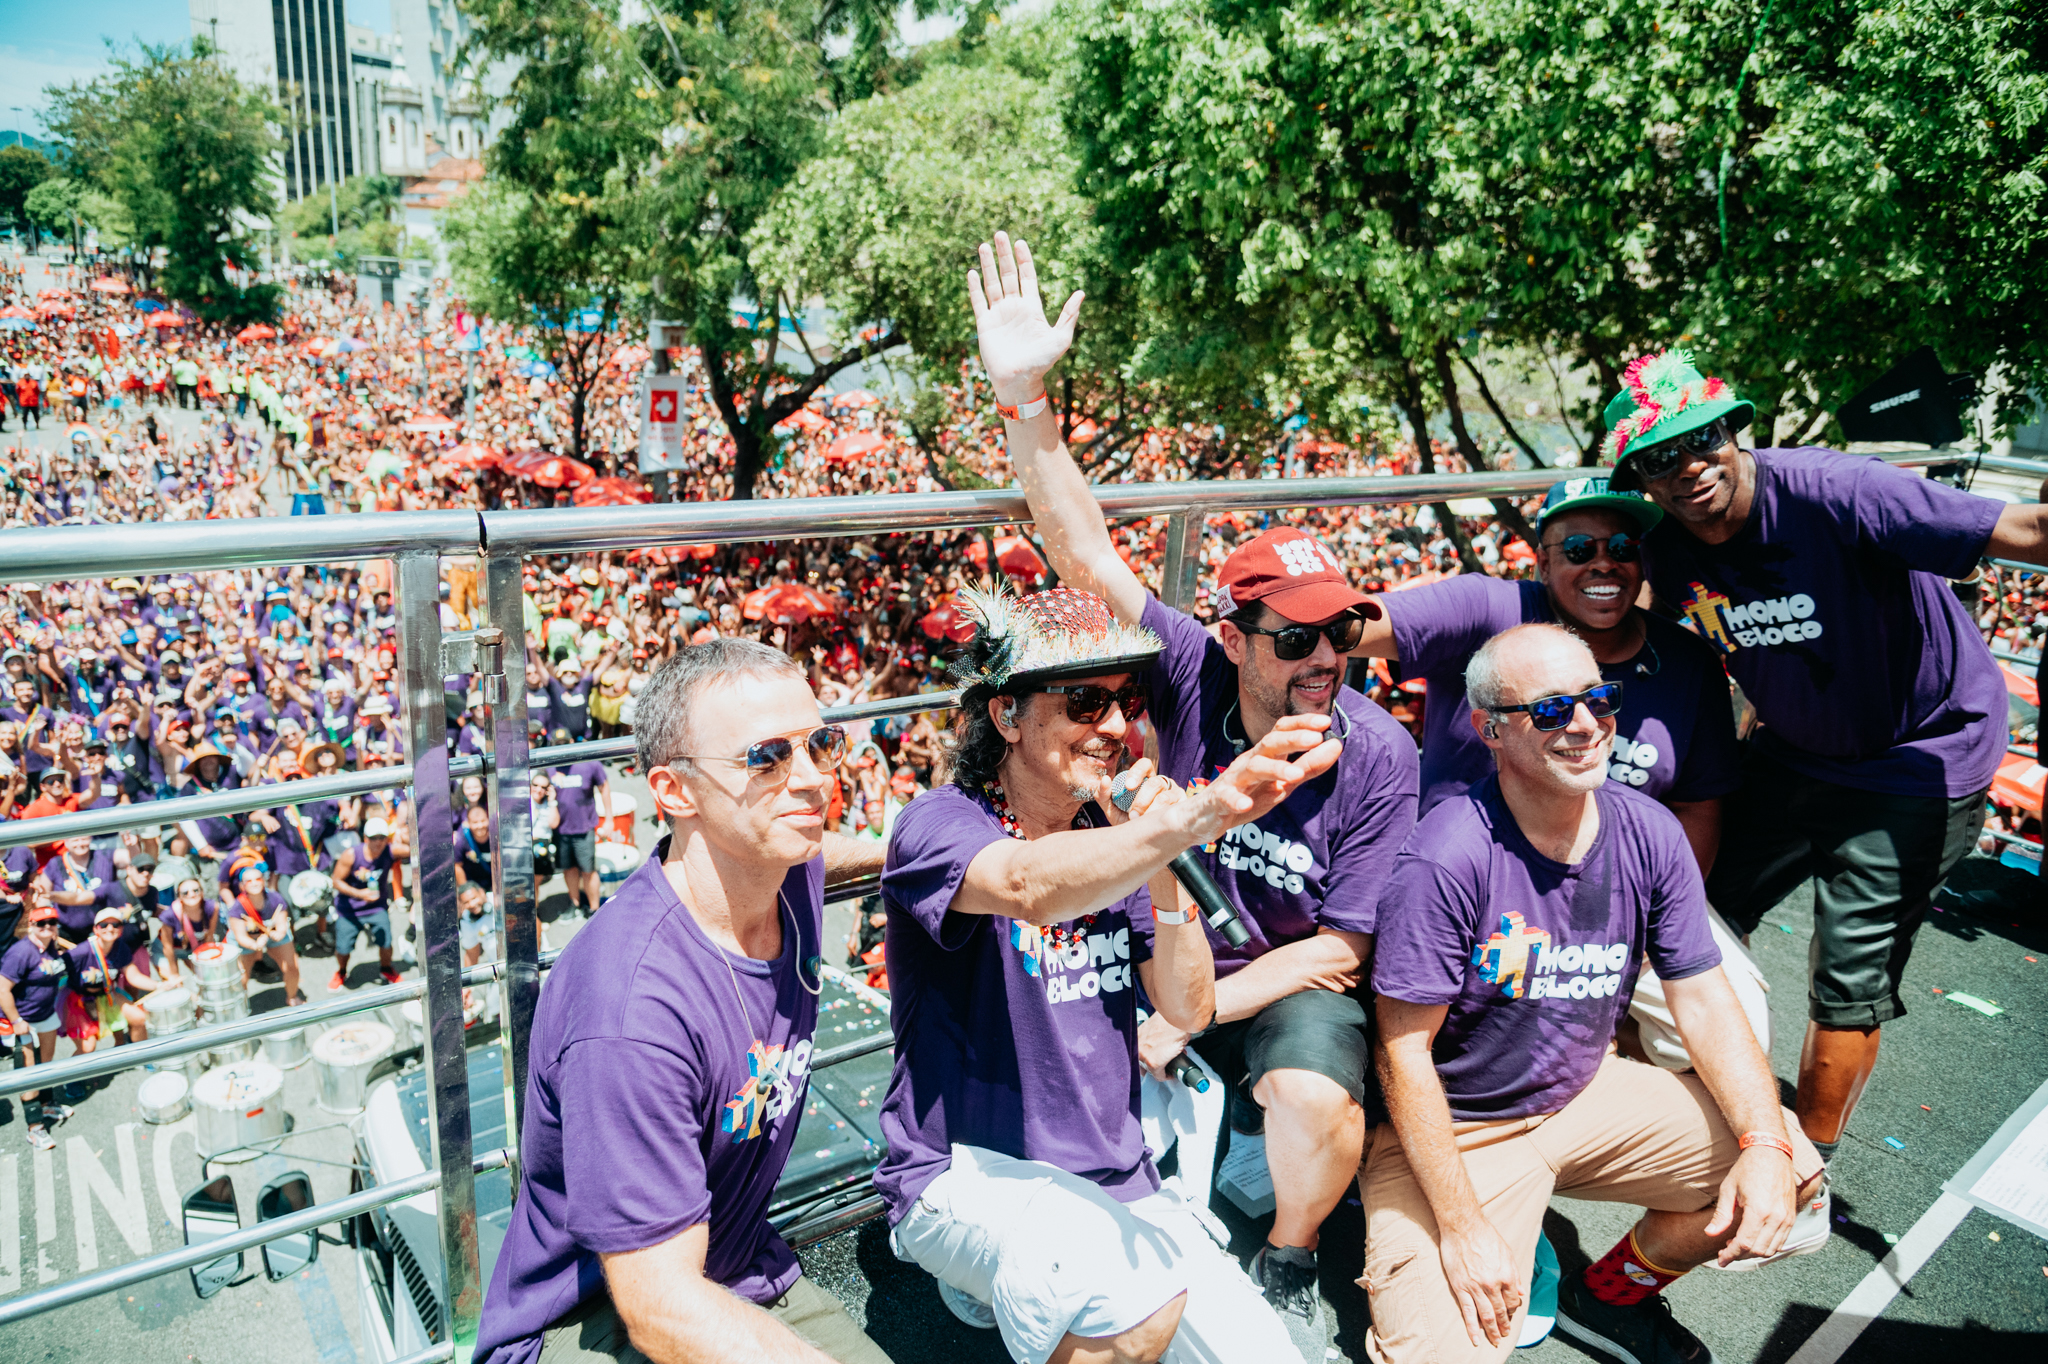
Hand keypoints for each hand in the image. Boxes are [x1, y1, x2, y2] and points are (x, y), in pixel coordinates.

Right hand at [966, 232, 1083, 403]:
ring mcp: (999, 315)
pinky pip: (979, 302)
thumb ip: (1069, 315)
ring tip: (984, 245)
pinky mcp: (985, 325)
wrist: (1020, 381)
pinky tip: (973, 272)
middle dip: (1004, 254)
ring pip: (992, 283)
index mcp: (1032, 308)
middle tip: (1000, 234)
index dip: (1024, 259)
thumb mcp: (1061, 338)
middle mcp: (1015, 308)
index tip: (1020, 242)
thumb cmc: (1042, 363)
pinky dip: (975, 287)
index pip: (1027, 277)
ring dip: (989, 265)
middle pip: (1008, 274)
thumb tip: (1081, 292)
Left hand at [1095, 757, 1181, 825]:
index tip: (1127, 786)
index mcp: (1145, 777)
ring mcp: (1174, 793)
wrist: (1142, 840)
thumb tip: (1105, 779)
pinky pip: (1175, 808)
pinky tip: (1156, 824)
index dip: (1137, 772)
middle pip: (1155, 783)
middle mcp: (1161, 782)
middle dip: (1142, 800)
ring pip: (1165, 797)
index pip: (1145, 764)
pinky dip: (1163, 816)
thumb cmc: (1127, 820)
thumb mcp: (1112, 809)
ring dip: (1151, 811)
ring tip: (1142, 822)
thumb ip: (1104, 795)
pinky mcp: (1182, 806)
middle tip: (1132, 815)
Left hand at [1136, 1011, 1191, 1081]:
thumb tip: (1158, 1046)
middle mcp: (1136, 1047)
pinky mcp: (1153, 1063)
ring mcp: (1143, 1056)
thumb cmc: (1170, 1020)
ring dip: (1161, 1069)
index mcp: (1135, 1037)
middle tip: (1164, 1063)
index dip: (1147, 1060)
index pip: (1137, 1055)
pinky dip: (1167, 1076)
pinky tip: (1172, 1072)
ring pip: (1151, 1071)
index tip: (1155, 1060)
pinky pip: (1159, 1076)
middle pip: (1142, 1065)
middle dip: (1154, 1066)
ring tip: (1170, 1066)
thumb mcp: (1155, 1028)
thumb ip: (1152, 1037)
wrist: (1177, 1018)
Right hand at [1182, 714, 1341, 842]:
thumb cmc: (1248, 795)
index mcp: (1265, 755)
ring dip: (1274, 769)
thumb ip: (1309, 766)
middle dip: (1293, 739)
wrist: (1205, 817)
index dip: (1301, 724)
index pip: (1281, 731)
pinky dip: (1235, 799)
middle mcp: (1249, 762)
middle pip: (1270, 743)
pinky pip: (1226, 797)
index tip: (1326, 721)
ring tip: (1295, 774)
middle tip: (1316, 737)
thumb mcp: (1283, 783)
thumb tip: (1337, 744)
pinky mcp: (1218, 800)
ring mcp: (1233, 780)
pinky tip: (1246, 805)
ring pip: (1252, 768)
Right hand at [1439, 1218, 1523, 1347]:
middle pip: (1501, 1312)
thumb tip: (1521, 1292)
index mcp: (1507, 1276)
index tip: (1509, 1315)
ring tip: (1495, 1340)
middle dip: (1504, 1326)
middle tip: (1504, 1335)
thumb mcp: (1507, 1253)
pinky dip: (1473, 1328)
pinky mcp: (1461, 1288)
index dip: (1512, 1310)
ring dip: (1492, 1331)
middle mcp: (1493, 1284)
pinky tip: (1476, 1338)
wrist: (1462, 1226)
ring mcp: (1476, 1288)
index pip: (1513, 1301)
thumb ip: (1515, 1274)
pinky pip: (1468, 1312)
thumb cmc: (1485, 1235)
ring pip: (1486, 1316)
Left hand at [1706, 1144, 1798, 1265]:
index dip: (1731, 1254)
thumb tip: (1709, 1233)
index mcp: (1759, 1211)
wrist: (1771, 1153)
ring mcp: (1787, 1218)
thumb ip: (1721, 1215)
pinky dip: (1767, 1246)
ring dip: (1754, 1253)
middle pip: (1758, 1250)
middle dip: (1740, 1255)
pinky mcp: (1792, 1217)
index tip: (1721, 1259)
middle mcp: (1776, 1218)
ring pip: (1771, 1249)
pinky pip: (1781, 1241)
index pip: (1744, 1244)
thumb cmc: (1747, 1169)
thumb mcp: (1728, 1189)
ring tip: (1737, 1244)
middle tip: (1725, 1251)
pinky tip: (1753, 1239)